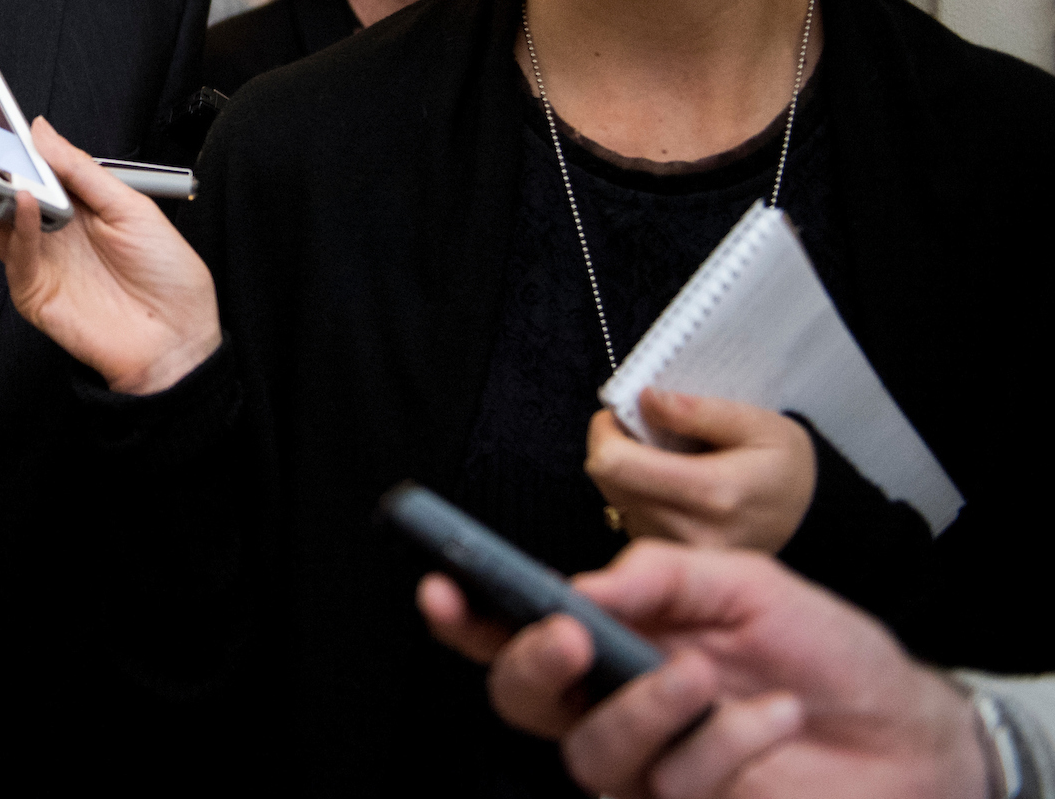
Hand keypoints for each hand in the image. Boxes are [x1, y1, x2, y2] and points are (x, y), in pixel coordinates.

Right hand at [0, 116, 218, 394]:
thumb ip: (81, 170)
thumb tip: (42, 132)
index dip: (2, 144)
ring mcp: (38, 261)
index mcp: (73, 205)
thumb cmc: (167, 276)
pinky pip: (16, 254)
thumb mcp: (131, 206)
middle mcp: (50, 231)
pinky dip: (17, 226)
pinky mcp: (33, 292)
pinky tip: (22, 201)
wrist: (180, 340)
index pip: (26, 168)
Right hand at [417, 542, 985, 798]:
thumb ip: (663, 575)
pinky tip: (773, 717)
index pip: (516, 629)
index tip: (443, 588)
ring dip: (644, 708)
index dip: (466, 615)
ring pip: (591, 753)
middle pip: (522, 700)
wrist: (909, 732)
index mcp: (615, 637)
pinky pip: (674, 786)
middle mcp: (615, 702)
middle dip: (530, 664)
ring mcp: (650, 765)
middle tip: (571, 638)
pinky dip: (725, 746)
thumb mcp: (750, 584)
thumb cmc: (826, 653)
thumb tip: (582, 583)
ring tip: (704, 677)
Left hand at [587, 392, 816, 551]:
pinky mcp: (671, 559)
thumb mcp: (759, 425)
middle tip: (643, 430)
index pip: (615, 465)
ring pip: (614, 499)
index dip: (604, 432)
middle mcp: (691, 532)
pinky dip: (636, 492)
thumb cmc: (785, 468)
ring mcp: (680, 553)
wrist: (809, 520)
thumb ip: (699, 411)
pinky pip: (629, 516)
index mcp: (712, 494)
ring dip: (624, 471)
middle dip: (613, 446)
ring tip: (663, 458)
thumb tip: (646, 400)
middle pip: (607, 481)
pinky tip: (668, 484)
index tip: (618, 413)